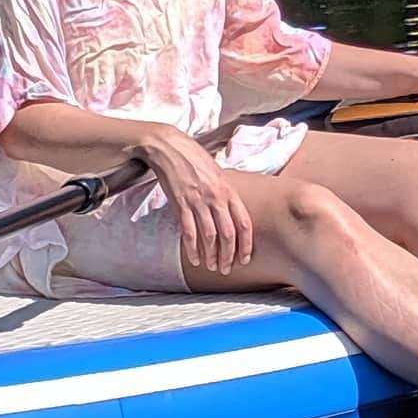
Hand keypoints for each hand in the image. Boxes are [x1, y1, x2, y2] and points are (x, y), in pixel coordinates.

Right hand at [135, 124, 252, 274]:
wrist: (171, 148)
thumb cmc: (196, 160)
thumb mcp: (218, 174)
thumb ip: (226, 193)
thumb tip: (232, 213)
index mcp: (229, 190)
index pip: (244, 223)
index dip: (246, 244)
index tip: (245, 258)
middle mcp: (216, 197)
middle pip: (228, 234)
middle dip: (229, 255)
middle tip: (226, 269)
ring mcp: (198, 201)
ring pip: (210, 236)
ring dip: (212, 255)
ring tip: (212, 267)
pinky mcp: (180, 204)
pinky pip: (189, 232)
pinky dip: (192, 249)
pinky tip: (195, 259)